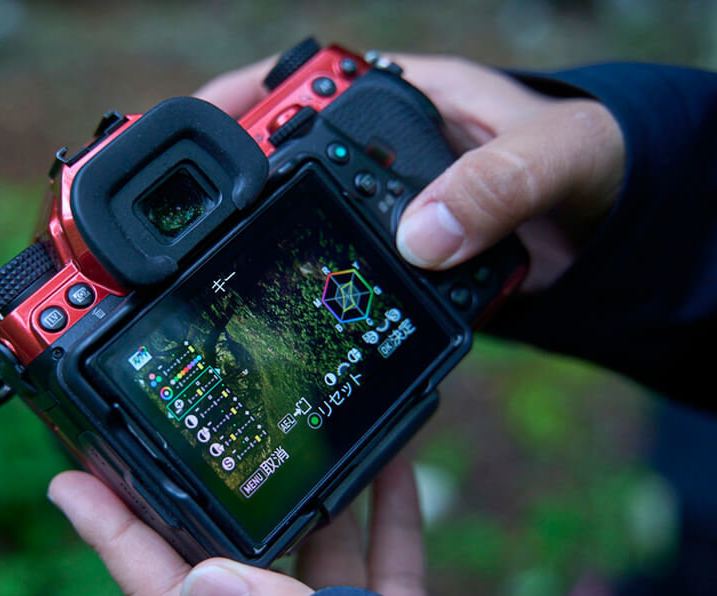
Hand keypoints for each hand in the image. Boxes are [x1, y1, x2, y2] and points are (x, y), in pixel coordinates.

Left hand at [48, 457, 426, 595]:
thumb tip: (206, 581)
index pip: (159, 590)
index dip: (110, 533)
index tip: (69, 483)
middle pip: (232, 556)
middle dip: (218, 491)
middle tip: (194, 429)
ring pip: (316, 551)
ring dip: (321, 491)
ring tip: (310, 431)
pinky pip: (383, 562)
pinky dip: (388, 514)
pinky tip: (391, 465)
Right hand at [194, 53, 626, 290]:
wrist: (607, 229)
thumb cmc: (593, 159)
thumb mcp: (554, 156)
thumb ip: (499, 183)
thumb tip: (424, 237)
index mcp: (404, 96)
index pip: (306, 83)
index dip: (247, 99)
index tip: (202, 126)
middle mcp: (381, 150)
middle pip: (285, 158)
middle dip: (232, 181)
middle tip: (188, 217)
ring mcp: (383, 208)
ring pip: (305, 220)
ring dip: (264, 242)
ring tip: (213, 270)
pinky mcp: (393, 260)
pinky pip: (342, 273)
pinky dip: (313, 292)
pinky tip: (282, 314)